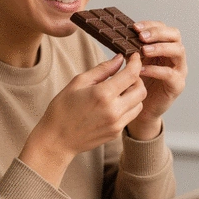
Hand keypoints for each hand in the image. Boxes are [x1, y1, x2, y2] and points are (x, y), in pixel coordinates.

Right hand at [19, 53, 145, 185]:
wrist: (56, 140)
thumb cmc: (63, 109)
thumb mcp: (78, 82)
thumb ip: (102, 69)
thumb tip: (119, 59)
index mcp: (103, 94)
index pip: (131, 75)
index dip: (136, 63)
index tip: (134, 57)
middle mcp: (114, 110)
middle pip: (141, 90)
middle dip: (137, 79)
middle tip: (126, 75)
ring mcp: (117, 124)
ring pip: (140, 104)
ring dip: (134, 94)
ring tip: (120, 90)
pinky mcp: (117, 132)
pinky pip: (131, 115)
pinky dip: (128, 106)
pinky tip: (114, 103)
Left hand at [126, 21, 186, 139]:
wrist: (140, 108)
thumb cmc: (136, 83)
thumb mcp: (133, 62)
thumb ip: (131, 49)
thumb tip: (118, 33)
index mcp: (165, 47)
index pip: (164, 28)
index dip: (151, 25)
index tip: (134, 27)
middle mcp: (175, 56)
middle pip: (175, 35)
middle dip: (158, 33)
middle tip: (141, 36)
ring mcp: (179, 70)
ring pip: (178, 51)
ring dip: (160, 48)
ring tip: (144, 50)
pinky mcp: (177, 85)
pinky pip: (170, 74)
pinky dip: (156, 70)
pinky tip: (142, 70)